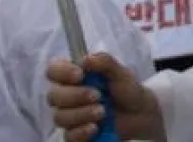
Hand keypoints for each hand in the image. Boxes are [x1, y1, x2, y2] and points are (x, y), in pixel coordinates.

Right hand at [46, 53, 164, 141]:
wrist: (140, 113)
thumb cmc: (126, 88)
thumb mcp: (120, 72)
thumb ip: (105, 62)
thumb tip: (86, 59)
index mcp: (73, 76)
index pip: (53, 70)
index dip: (61, 72)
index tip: (80, 75)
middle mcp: (67, 96)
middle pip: (53, 96)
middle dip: (76, 96)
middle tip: (98, 96)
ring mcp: (69, 116)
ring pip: (60, 117)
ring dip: (82, 114)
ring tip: (103, 112)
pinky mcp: (75, 134)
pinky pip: (68, 136)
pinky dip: (81, 132)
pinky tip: (95, 128)